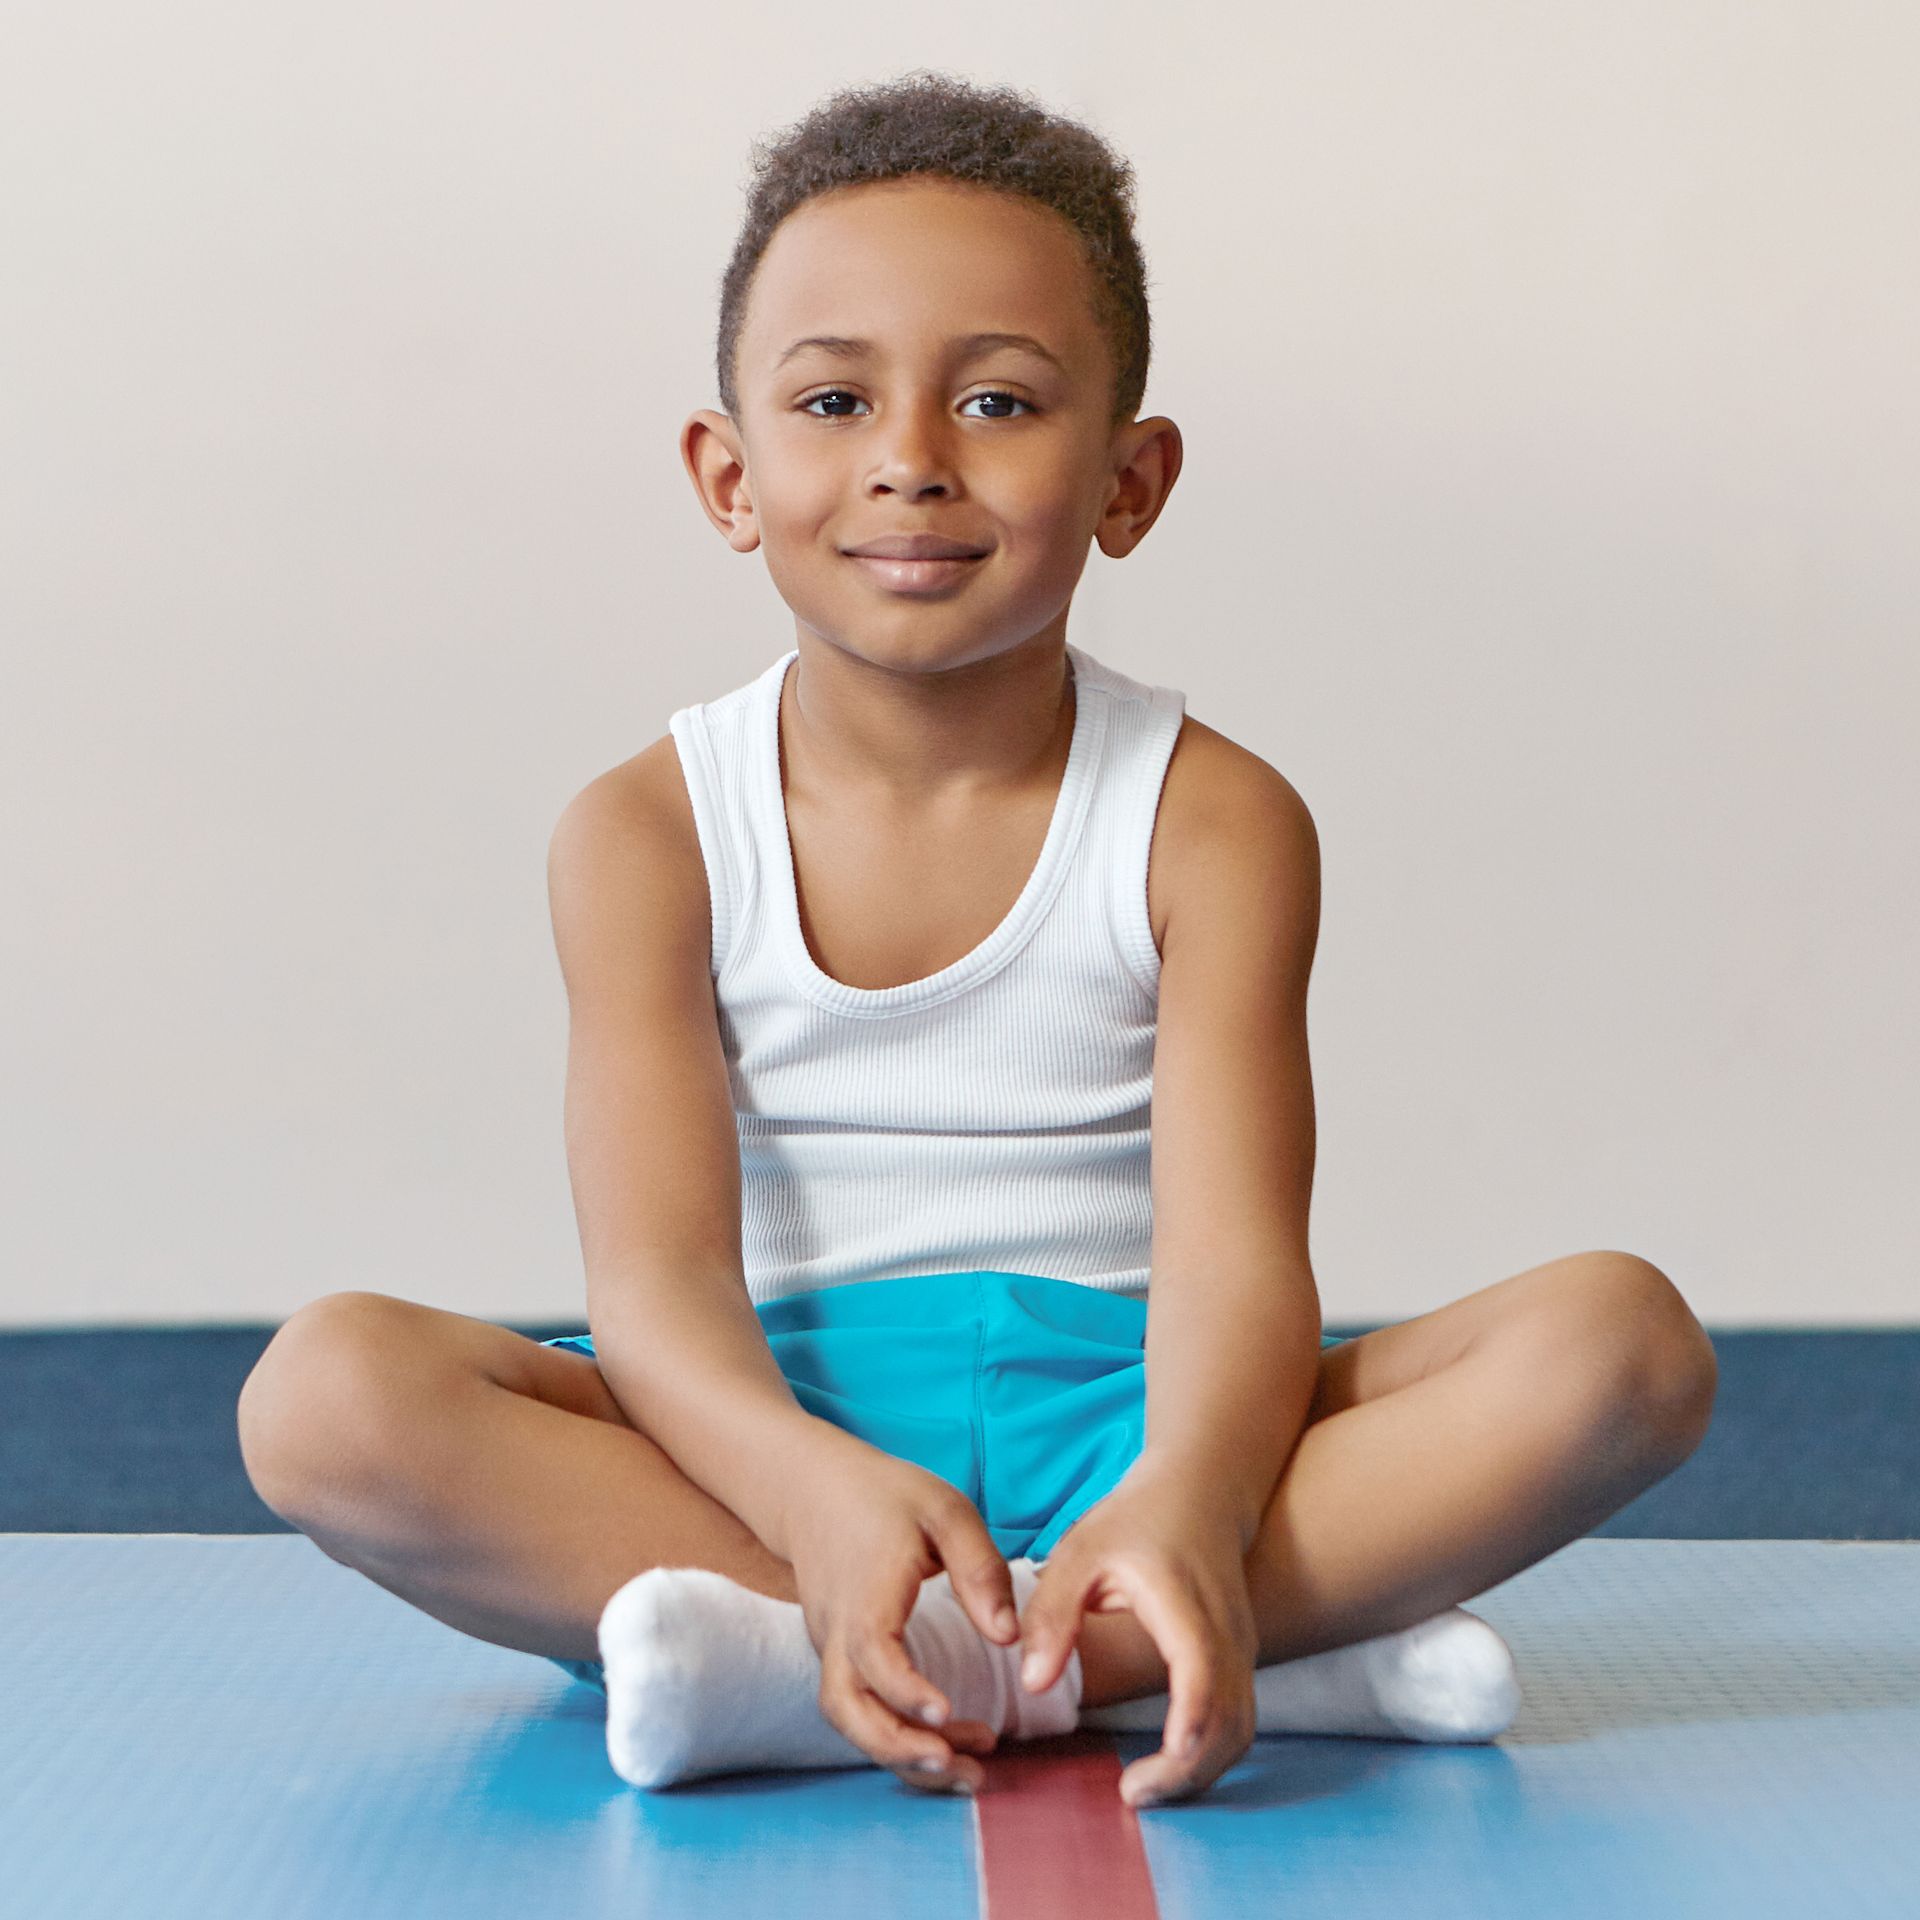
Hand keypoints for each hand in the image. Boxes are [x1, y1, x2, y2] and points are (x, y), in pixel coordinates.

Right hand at [778, 1424, 1021, 1794]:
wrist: (815, 1489)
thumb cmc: (886, 1497)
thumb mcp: (944, 1511)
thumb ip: (978, 1568)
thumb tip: (1007, 1637)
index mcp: (866, 1589)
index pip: (872, 1651)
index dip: (904, 1689)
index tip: (946, 1712)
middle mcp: (837, 1627)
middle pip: (846, 1706)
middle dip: (898, 1747)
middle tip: (962, 1768)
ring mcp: (830, 1645)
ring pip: (847, 1716)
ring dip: (898, 1752)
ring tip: (965, 1770)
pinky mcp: (836, 1655)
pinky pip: (855, 1707)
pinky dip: (892, 1736)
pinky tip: (942, 1745)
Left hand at [1017, 1457, 1260, 1807]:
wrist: (1201, 1490)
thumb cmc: (1135, 1519)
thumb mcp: (1081, 1552)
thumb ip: (1053, 1613)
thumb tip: (1031, 1683)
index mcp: (1185, 1602)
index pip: (1201, 1670)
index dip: (1188, 1719)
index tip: (1162, 1762)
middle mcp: (1228, 1631)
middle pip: (1228, 1720)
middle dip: (1187, 1770)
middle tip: (1130, 1796)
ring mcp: (1244, 1648)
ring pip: (1240, 1729)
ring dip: (1201, 1771)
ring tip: (1143, 1790)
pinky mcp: (1242, 1660)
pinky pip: (1238, 1721)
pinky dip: (1210, 1753)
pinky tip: (1167, 1765)